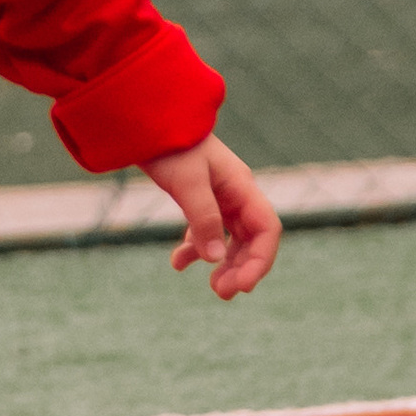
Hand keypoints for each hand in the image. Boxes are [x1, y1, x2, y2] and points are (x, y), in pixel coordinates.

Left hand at [140, 131, 279, 298]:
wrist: (149, 122)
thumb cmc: (171, 146)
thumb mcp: (187, 183)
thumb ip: (203, 219)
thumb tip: (216, 259)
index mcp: (242, 187)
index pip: (267, 230)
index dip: (260, 261)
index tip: (242, 286)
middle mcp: (237, 194)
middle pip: (252, 239)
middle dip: (242, 268)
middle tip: (222, 293)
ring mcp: (221, 198)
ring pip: (232, 239)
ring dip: (224, 264)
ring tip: (212, 287)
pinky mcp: (201, 200)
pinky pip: (207, 232)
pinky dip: (196, 249)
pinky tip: (178, 263)